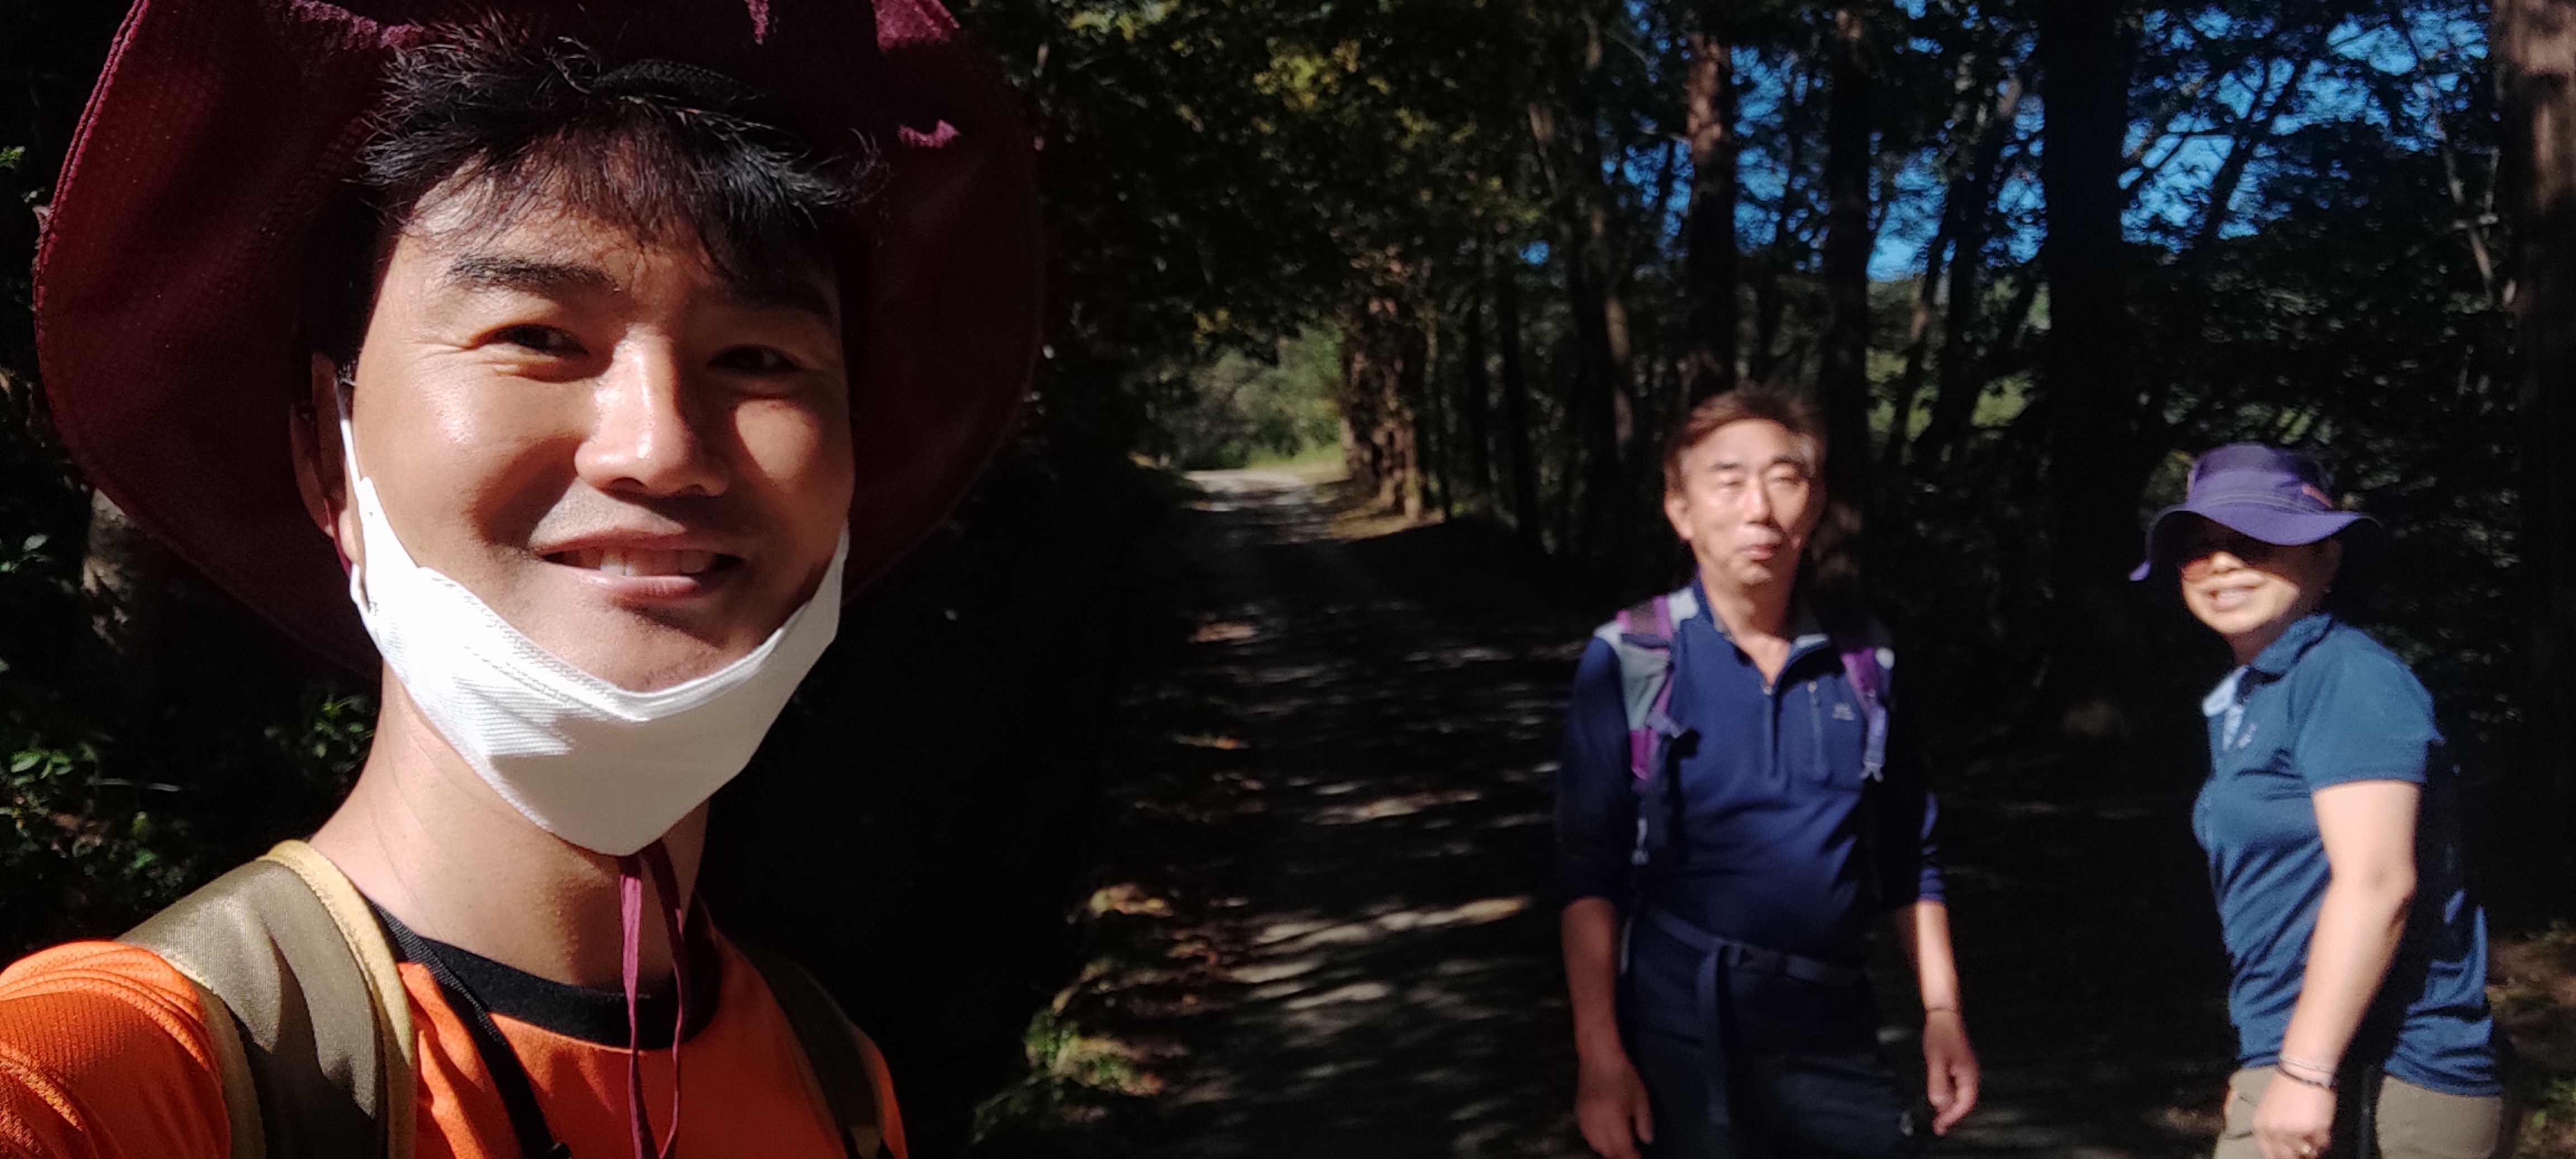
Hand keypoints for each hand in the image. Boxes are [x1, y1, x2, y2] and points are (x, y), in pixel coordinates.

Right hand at [1574, 1051, 1655, 1158]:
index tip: (1639, 1158)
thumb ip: (1644, 1121)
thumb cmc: (1623, 1073)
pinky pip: (1587, 1136)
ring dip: (1609, 1150)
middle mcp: (1595, 1120)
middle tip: (1632, 1153)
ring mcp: (1584, 1118)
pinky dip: (1598, 1141)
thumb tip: (1646, 1141)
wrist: (1598, 1055)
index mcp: (1613, 1115)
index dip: (1632, 1157)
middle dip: (1620, 1155)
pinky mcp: (1578, 1114)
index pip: (1622, 1147)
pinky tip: (1606, 1138)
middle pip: (1607, 1150)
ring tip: (1621, 1147)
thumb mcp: (1641, 1096)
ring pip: (1595, 1146)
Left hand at [1922, 1009, 1979, 1134]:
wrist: (1944, 1016)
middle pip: (1964, 1102)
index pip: (1964, 1104)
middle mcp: (1971, 1075)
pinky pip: (1956, 1086)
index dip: (1952, 1117)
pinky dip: (1948, 1095)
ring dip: (1949, 1106)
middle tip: (1938, 1127)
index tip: (1940, 1126)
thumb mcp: (1936, 1061)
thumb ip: (1939, 1083)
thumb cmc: (1941, 1036)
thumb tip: (1940, 1104)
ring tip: (1937, 1117)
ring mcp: (1966, 1070)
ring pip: (1960, 1095)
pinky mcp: (1960, 1065)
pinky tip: (1939, 1097)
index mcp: (1968, 1076)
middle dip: (1951, 1115)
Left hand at [2252, 1073, 2333, 1158]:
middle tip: (2306, 1148)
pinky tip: (2321, 1125)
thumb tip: (2284, 1151)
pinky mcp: (2314, 1130)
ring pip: (2308, 1154)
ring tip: (2314, 1133)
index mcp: (2261, 1127)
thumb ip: (2273, 1132)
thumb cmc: (2287, 1088)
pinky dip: (2324, 1139)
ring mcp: (2294, 1133)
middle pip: (2288, 1158)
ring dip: (2313, 1147)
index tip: (2293, 1155)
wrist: (2303, 1071)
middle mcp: (2275, 1133)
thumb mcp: (2270, 1110)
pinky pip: (2323, 1145)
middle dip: (2299, 1156)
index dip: (2282, 1157)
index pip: (2270, 1155)